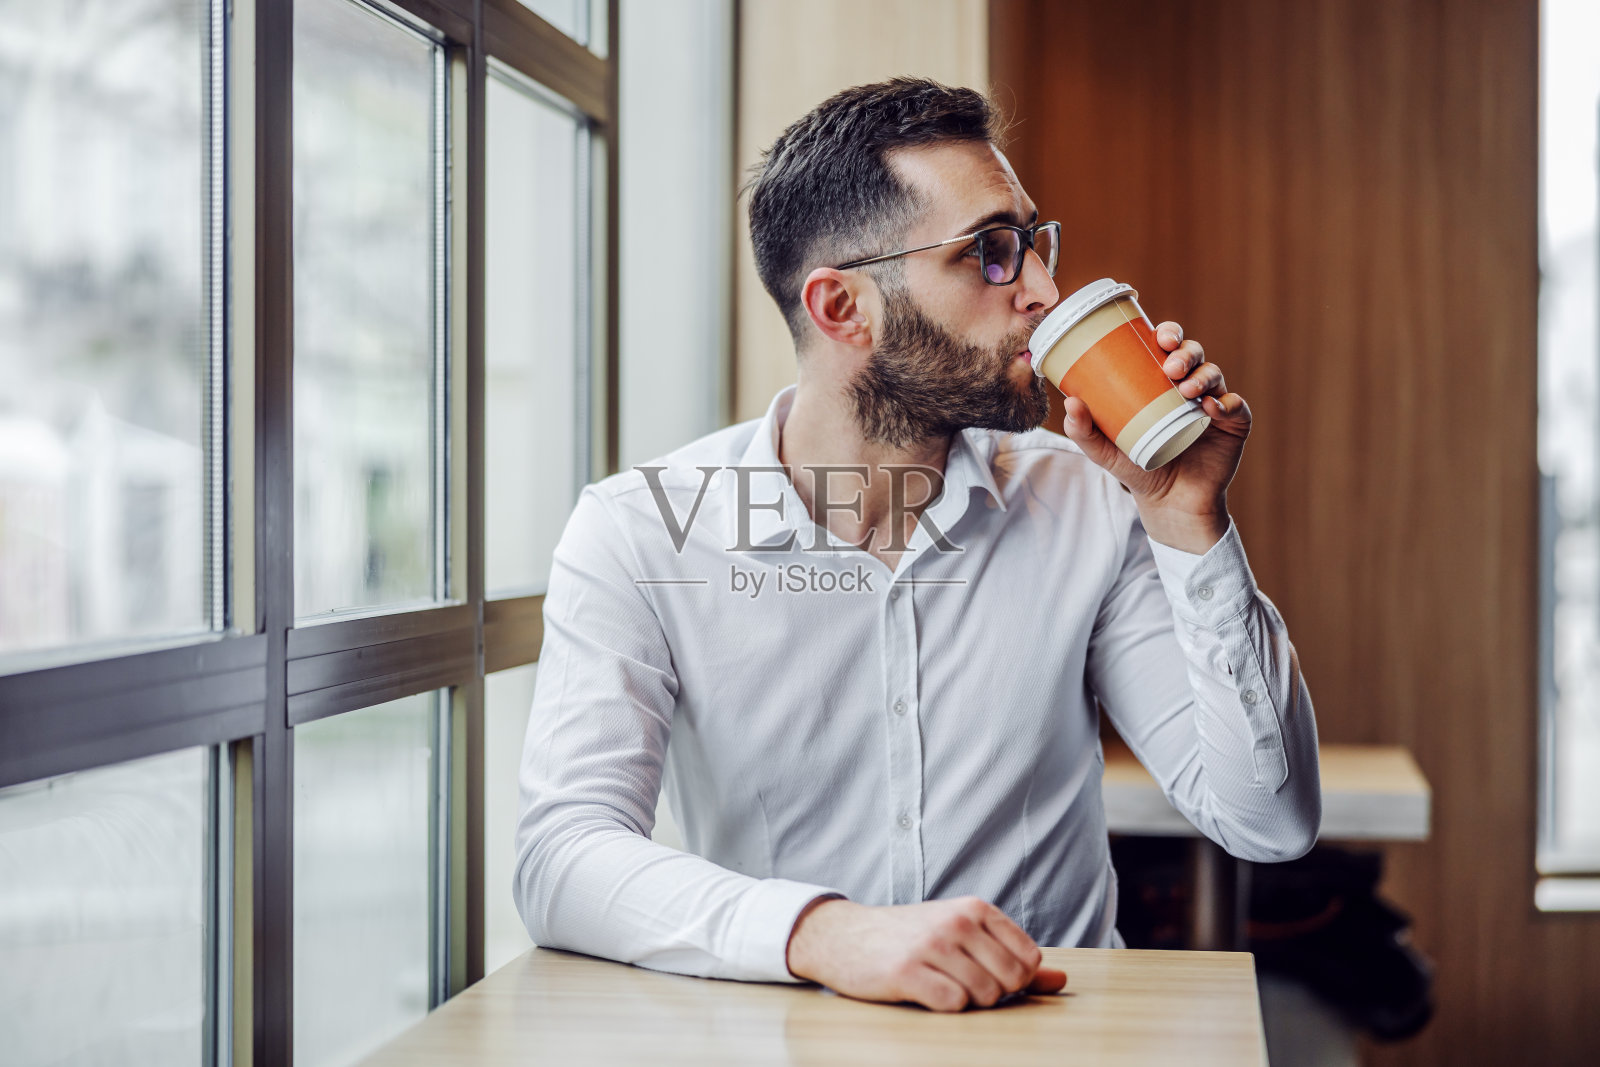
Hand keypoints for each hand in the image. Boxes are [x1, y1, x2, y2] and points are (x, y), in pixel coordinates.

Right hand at [785, 896, 1068, 1011]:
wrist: (844, 936)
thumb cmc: (910, 938)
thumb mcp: (963, 936)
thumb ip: (1013, 957)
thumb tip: (1062, 980)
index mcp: (975, 908)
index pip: (1029, 959)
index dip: (1014, 978)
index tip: (985, 973)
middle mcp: (956, 922)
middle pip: (1010, 981)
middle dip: (992, 993)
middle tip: (960, 982)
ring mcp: (931, 945)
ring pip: (984, 996)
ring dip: (966, 1001)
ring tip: (940, 984)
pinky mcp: (907, 972)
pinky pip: (953, 1004)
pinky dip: (943, 1006)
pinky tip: (923, 991)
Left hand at [1059, 320, 1248, 553]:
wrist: (1168, 502)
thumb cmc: (1137, 467)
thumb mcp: (1105, 451)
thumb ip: (1084, 431)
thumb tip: (1070, 402)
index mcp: (1160, 382)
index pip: (1168, 347)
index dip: (1169, 334)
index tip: (1160, 338)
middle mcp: (1189, 387)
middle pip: (1193, 354)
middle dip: (1185, 352)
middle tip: (1171, 367)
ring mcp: (1213, 404)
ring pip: (1213, 375)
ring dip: (1202, 376)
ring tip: (1186, 390)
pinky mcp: (1233, 424)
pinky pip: (1236, 406)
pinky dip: (1227, 403)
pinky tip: (1212, 408)